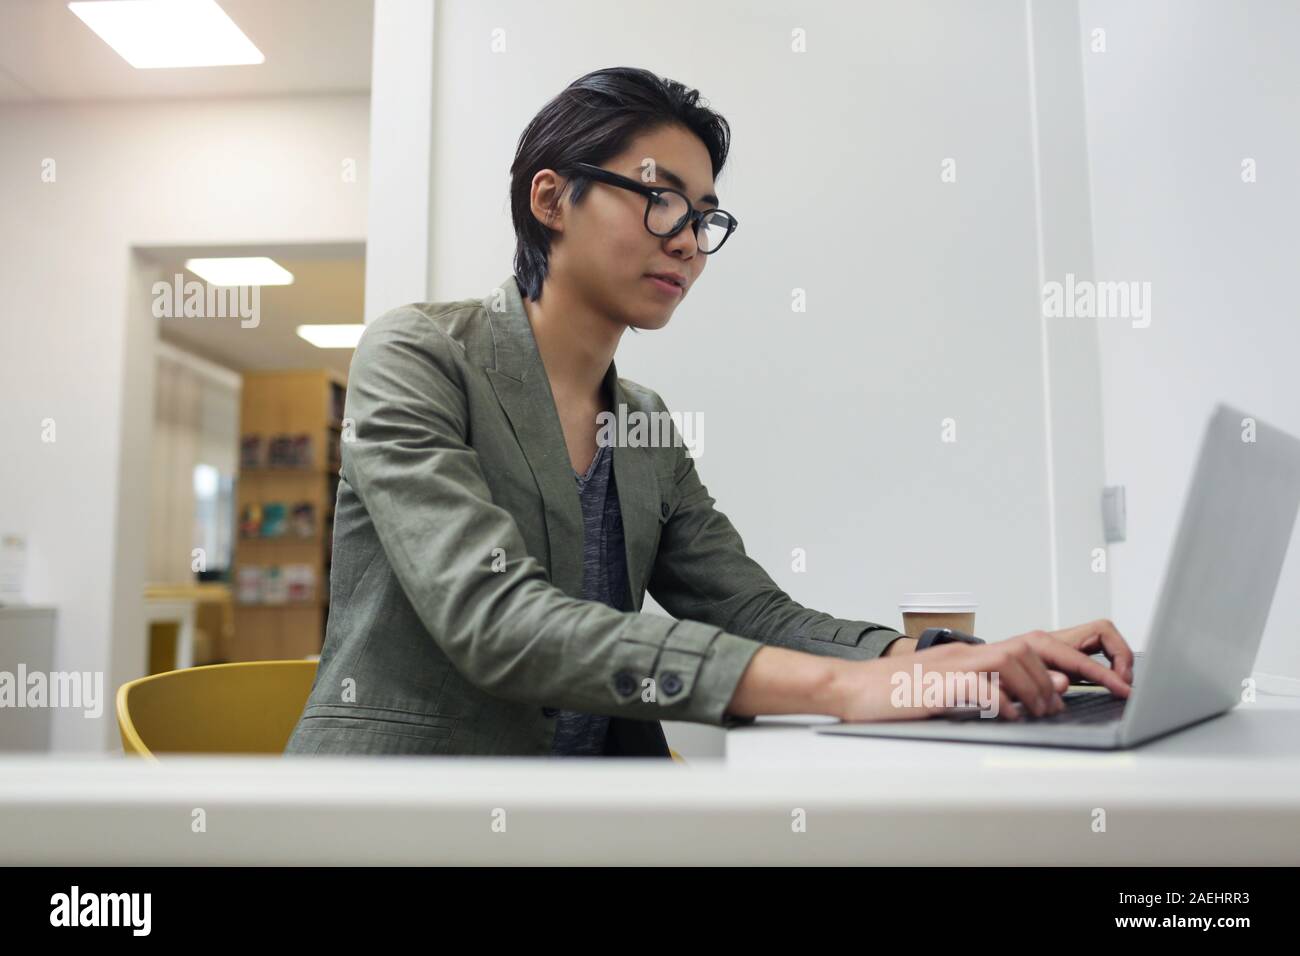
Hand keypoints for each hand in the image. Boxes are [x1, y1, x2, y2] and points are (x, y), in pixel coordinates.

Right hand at [835, 620, 1132, 721]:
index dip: (1081, 660)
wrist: (850, 689)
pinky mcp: (936, 685)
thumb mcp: (954, 690)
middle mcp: (968, 652)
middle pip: (1034, 644)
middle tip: (1104, 692)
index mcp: (975, 653)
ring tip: (1043, 710)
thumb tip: (1049, 690)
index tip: (1114, 682)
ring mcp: (952, 666)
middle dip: (1079, 667)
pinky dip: (1001, 702)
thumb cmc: (897, 694)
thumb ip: (997, 687)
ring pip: (1012, 659)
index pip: (1039, 643)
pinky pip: (979, 686)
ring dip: (1038, 686)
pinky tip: (1007, 717)